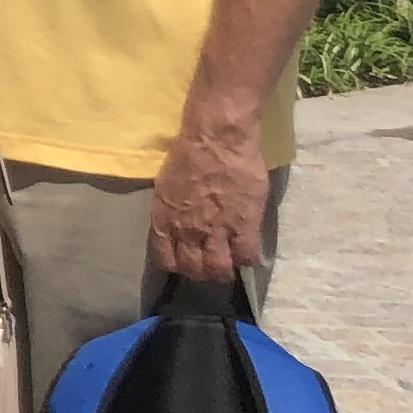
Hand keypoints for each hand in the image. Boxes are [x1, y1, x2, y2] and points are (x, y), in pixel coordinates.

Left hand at [150, 113, 270, 282]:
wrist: (216, 139)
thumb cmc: (189, 155)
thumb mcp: (166, 187)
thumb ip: (172, 211)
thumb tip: (178, 224)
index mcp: (164, 220)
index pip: (166, 260)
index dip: (179, 265)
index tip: (188, 261)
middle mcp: (187, 231)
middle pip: (193, 270)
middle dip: (202, 273)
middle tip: (212, 267)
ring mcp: (216, 230)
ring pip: (219, 269)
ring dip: (224, 271)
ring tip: (230, 265)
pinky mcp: (244, 224)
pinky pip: (246, 255)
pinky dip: (247, 259)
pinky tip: (247, 252)